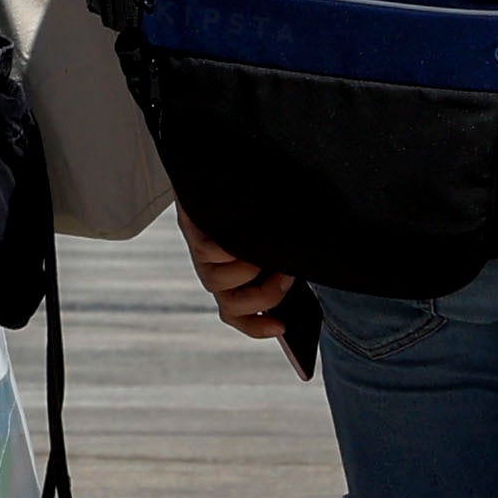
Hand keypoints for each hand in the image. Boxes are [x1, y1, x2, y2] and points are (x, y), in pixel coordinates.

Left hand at [182, 217, 297, 342]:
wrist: (220, 170)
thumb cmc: (257, 209)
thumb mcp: (276, 242)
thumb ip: (288, 261)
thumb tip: (306, 274)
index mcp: (233, 281)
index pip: (239, 316)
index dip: (257, 328)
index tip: (283, 328)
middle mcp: (214, 273)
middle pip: (232, 306)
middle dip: (266, 296)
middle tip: (288, 274)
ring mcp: (200, 255)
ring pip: (218, 282)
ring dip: (248, 271)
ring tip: (268, 250)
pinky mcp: (190, 231)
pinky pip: (209, 252)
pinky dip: (229, 249)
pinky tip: (248, 233)